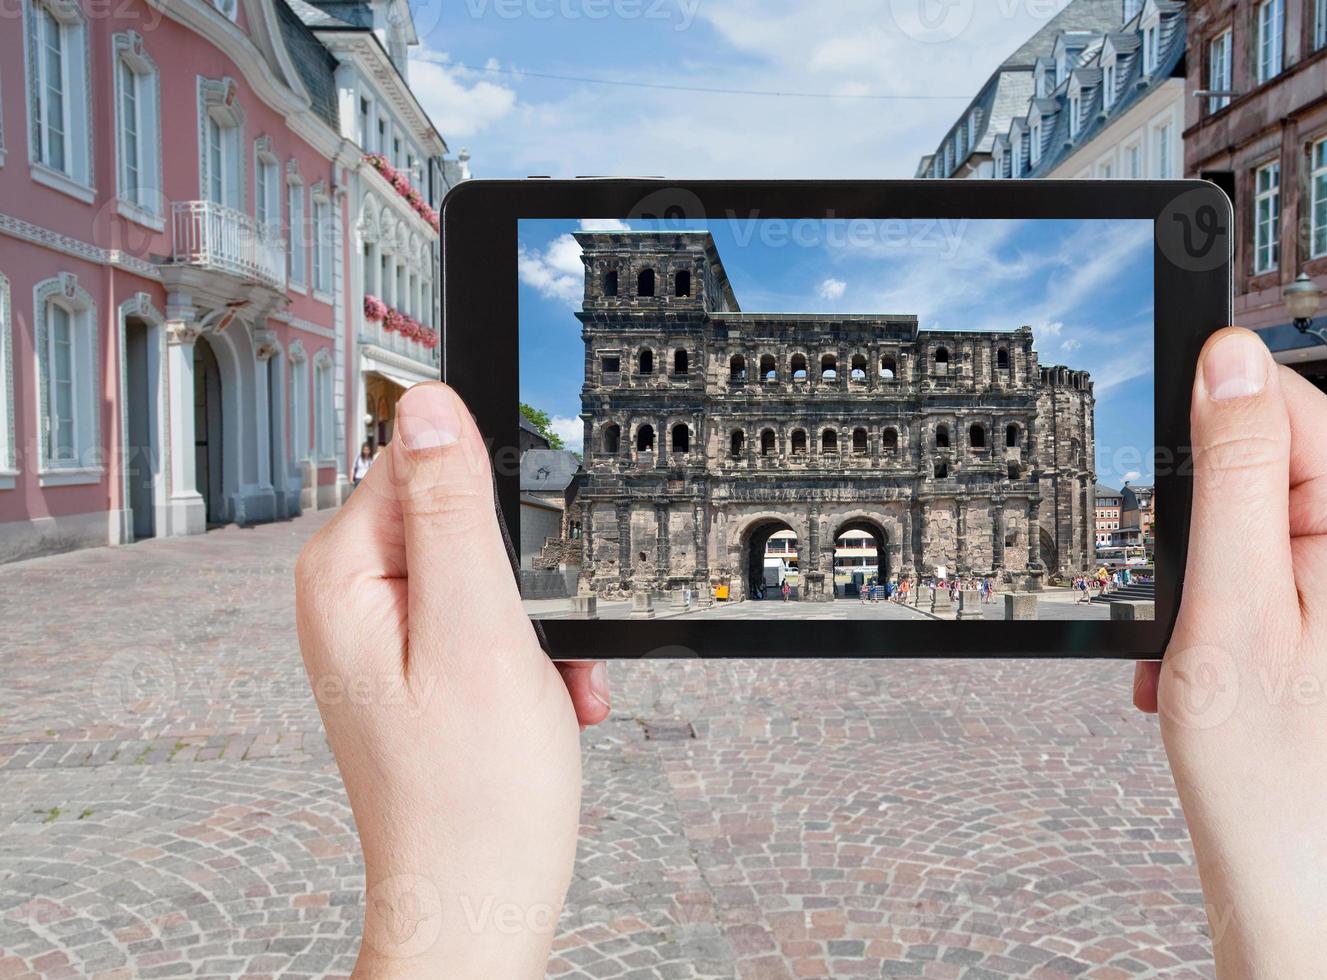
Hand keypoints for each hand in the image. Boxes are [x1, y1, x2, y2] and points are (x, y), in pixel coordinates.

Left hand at [295, 383, 610, 976]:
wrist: (478, 902)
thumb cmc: (473, 795)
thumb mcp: (478, 631)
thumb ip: (454, 511)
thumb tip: (432, 406)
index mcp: (344, 576)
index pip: (419, 461)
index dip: (494, 500)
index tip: (526, 559)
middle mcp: (352, 601)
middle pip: (459, 519)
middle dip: (526, 575)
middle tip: (541, 639)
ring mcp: (384, 638)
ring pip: (488, 576)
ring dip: (539, 624)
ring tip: (547, 684)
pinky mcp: (419, 669)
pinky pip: (489, 625)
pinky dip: (533, 659)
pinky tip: (547, 704)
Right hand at [1135, 328, 1326, 975]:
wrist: (1292, 871)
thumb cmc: (1268, 762)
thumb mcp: (1230, 600)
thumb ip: (1234, 469)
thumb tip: (1228, 357)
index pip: (1282, 403)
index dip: (1203, 434)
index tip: (1158, 495)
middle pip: (1265, 460)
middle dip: (1197, 523)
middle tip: (1180, 599)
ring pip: (1251, 519)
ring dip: (1199, 574)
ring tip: (1190, 645)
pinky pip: (1262, 567)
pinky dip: (1214, 608)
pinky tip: (1202, 665)